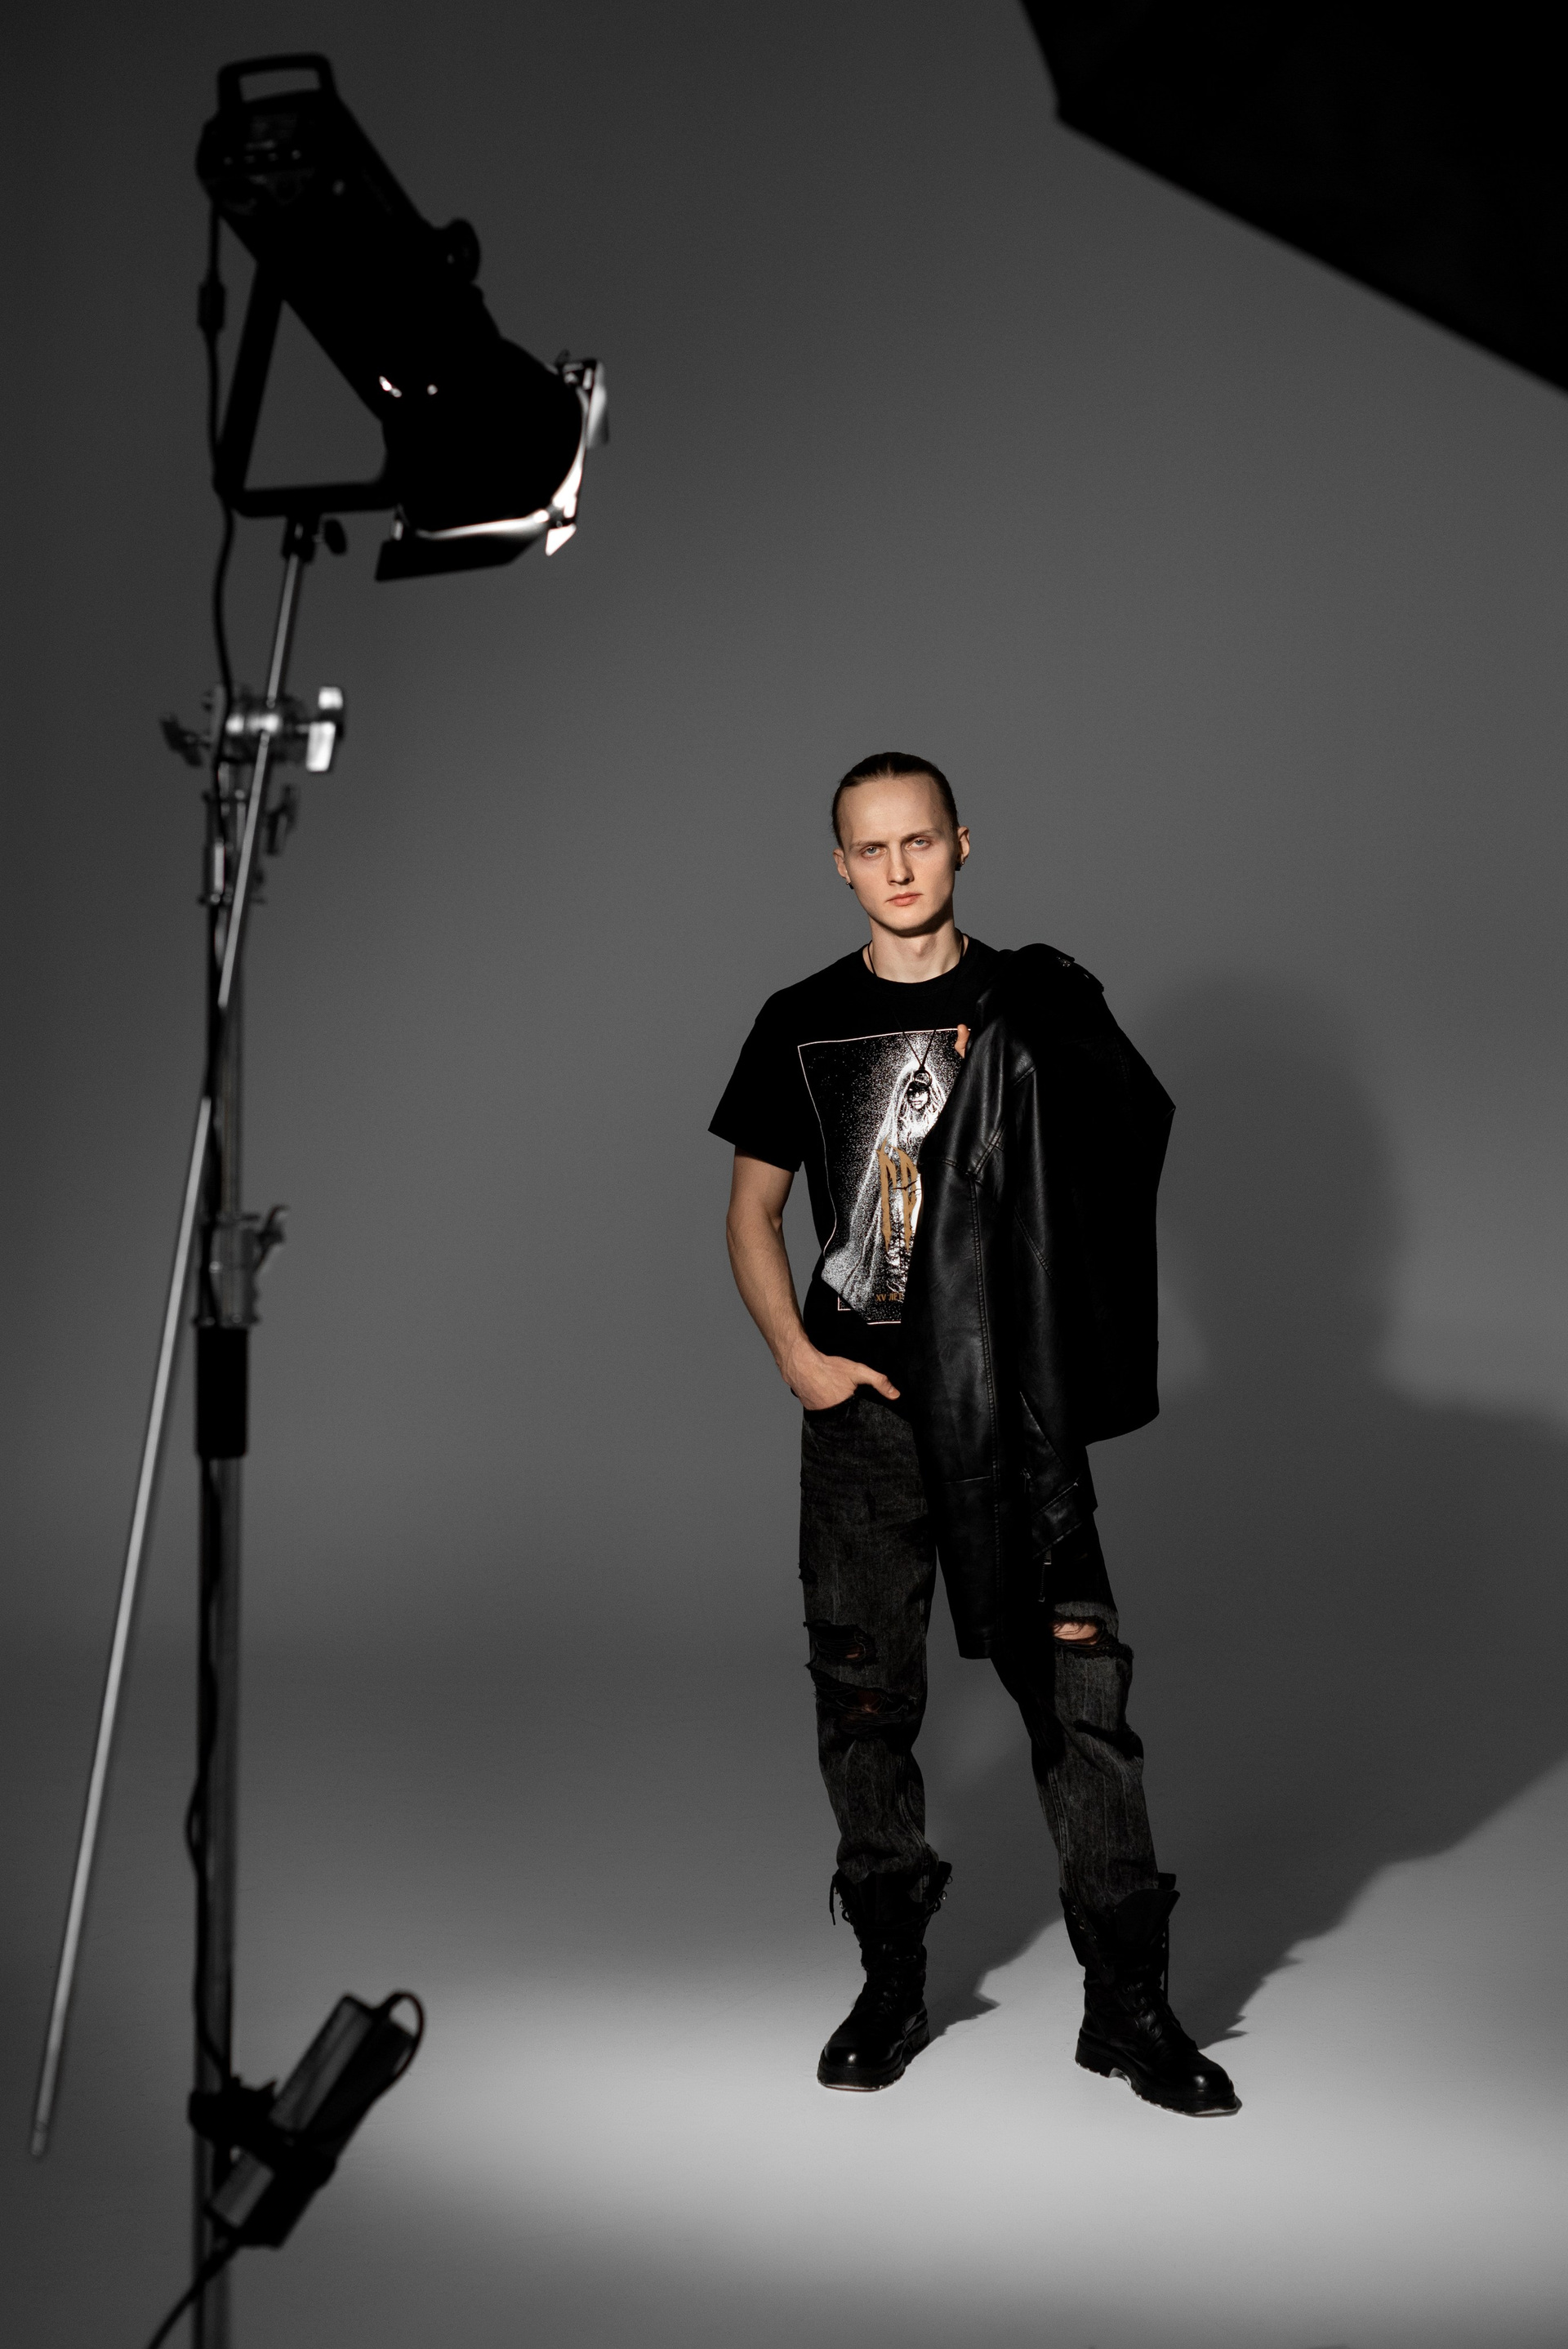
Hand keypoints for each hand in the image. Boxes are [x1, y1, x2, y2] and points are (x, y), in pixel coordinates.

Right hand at [781, 1338, 898, 1410]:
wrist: (800, 1362)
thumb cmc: (828, 1367)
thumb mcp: (858, 1371)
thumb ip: (878, 1382)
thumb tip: (895, 1395)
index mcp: (843, 1411)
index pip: (857, 1419)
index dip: (861, 1414)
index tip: (863, 1411)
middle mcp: (829, 1415)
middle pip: (844, 1417)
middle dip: (848, 1412)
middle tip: (849, 1400)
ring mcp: (816, 1412)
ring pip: (831, 1414)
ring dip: (835, 1409)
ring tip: (837, 1397)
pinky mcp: (807, 1407)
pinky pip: (820, 1409)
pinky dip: (824, 1404)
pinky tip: (826, 1394)